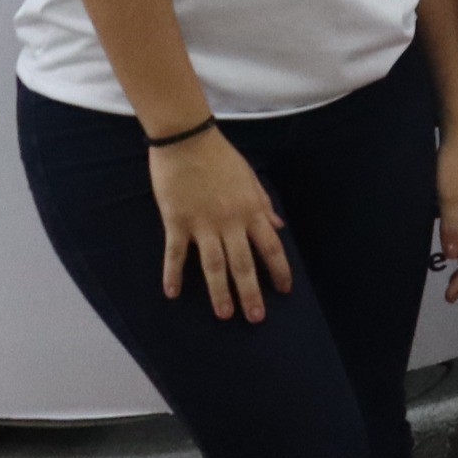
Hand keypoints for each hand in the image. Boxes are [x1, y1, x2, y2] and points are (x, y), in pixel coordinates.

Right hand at [150, 128, 290, 321]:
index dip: (279, 271)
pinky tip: (172, 293)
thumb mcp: (251, 178)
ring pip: (214, 265)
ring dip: (219, 292)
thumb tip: (280, 226)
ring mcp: (203, 224)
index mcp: (252, 211)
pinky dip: (173, 274)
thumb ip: (264, 205)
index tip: (284, 291)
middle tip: (256, 318)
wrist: (187, 140)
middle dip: (251, 293)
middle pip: (244, 264)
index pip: (271, 248)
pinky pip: (176, 253)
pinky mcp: (176, 222)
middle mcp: (231, 222)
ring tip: (224, 314)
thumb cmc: (221, 158)